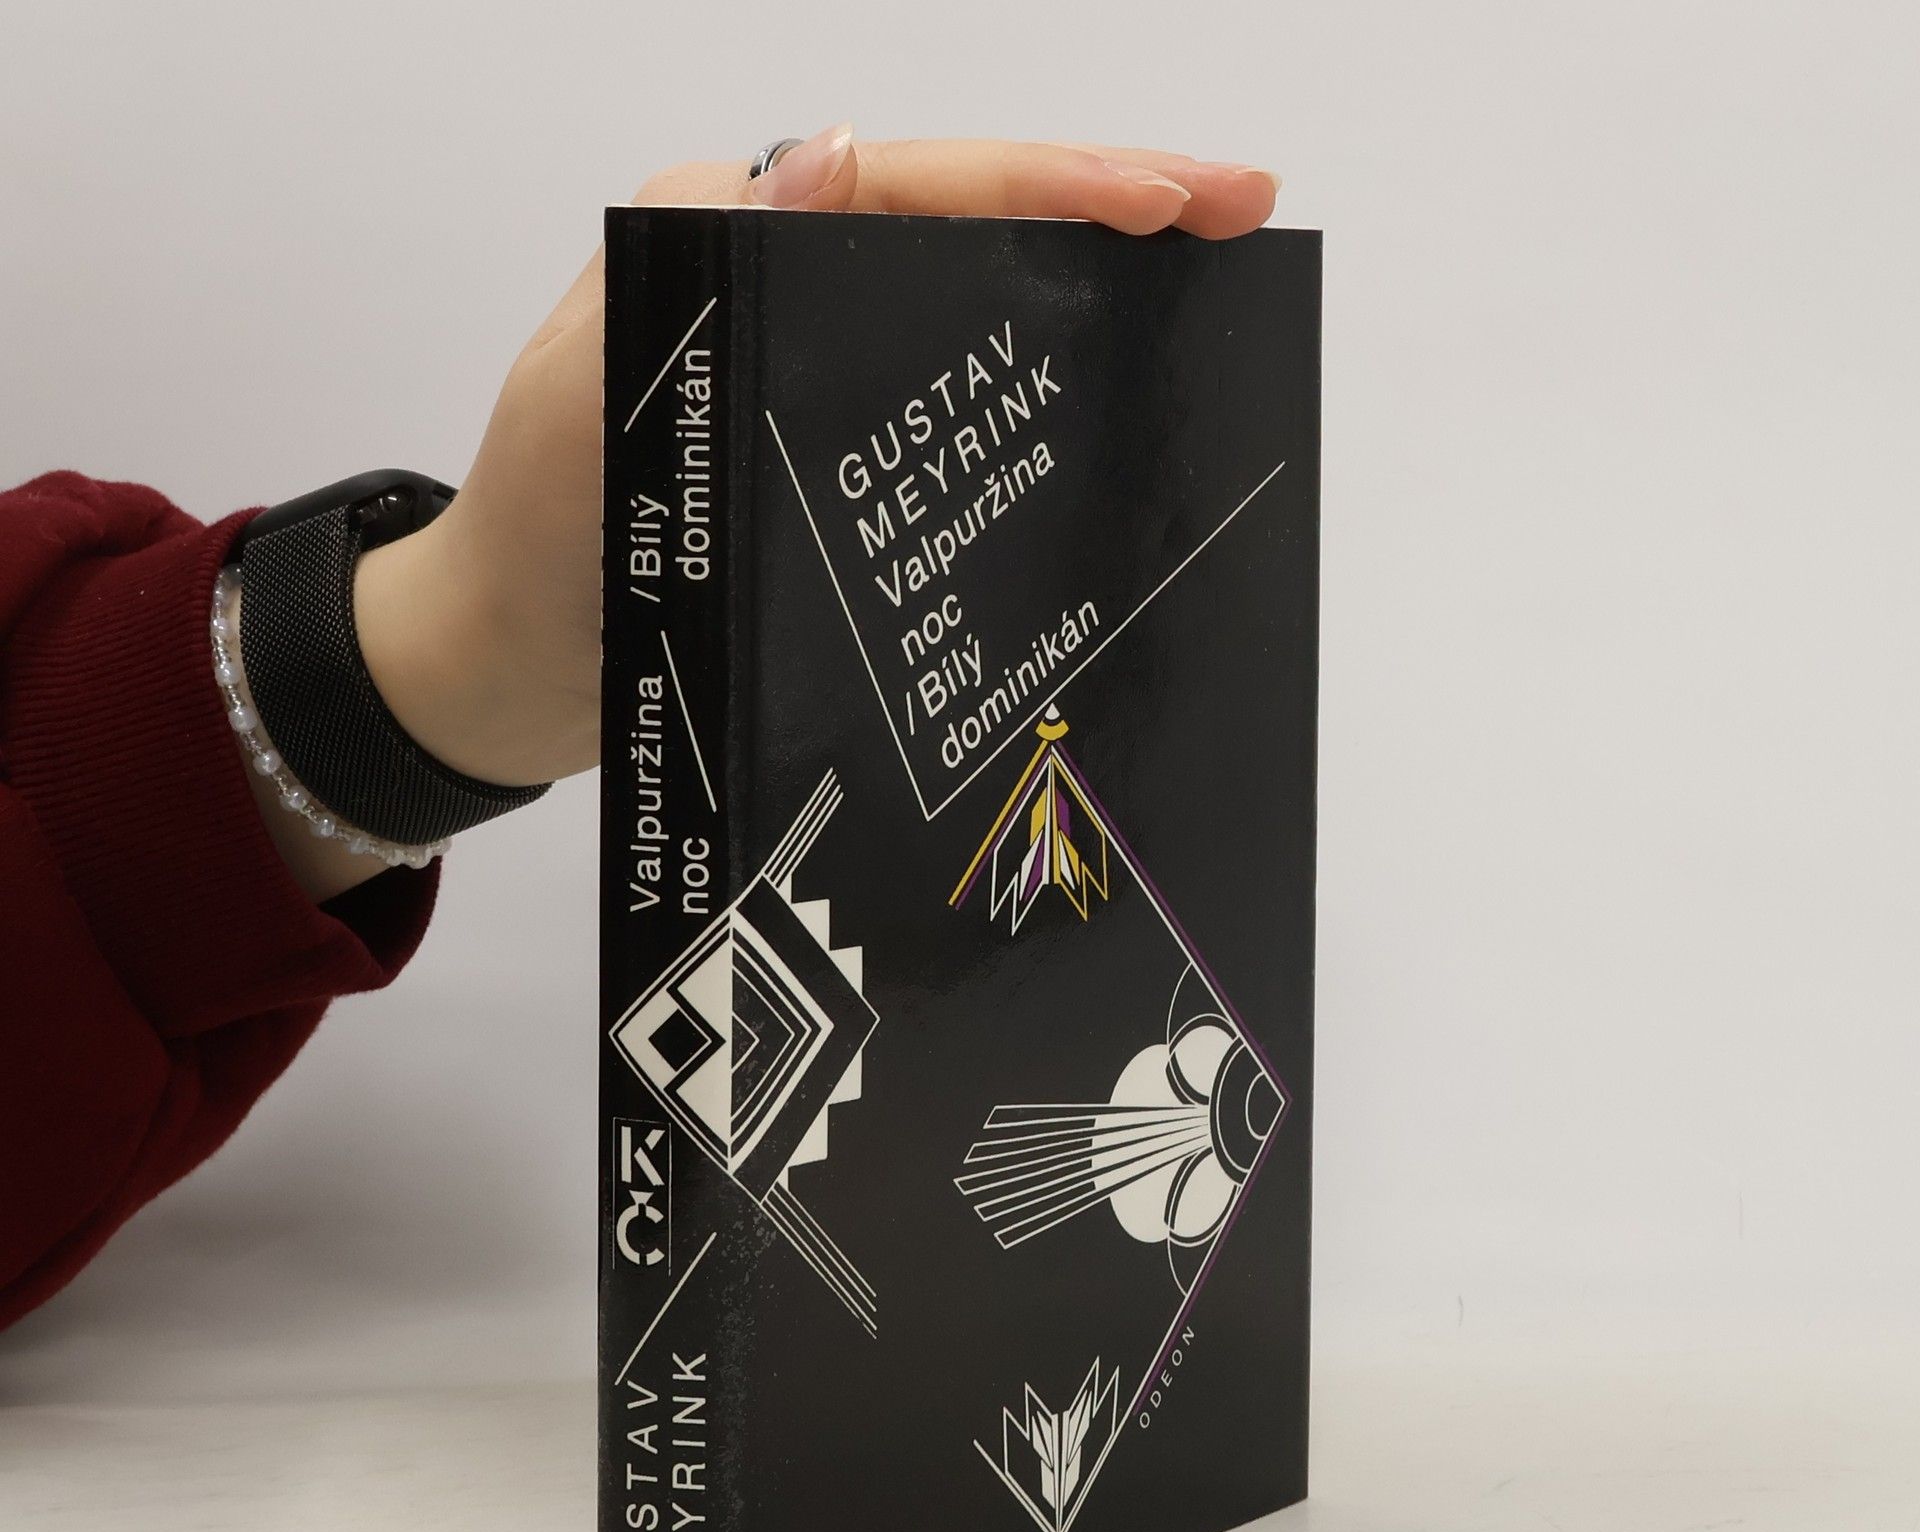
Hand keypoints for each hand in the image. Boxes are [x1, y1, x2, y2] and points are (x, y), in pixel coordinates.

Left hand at [296, 131, 1276, 898]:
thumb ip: (697, 279)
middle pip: (965, 220)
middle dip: (1107, 207)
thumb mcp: (589, 399)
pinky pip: (940, 388)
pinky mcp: (819, 443)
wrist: (504, 672)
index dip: (1058, 180)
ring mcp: (803, 363)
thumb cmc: (531, 547)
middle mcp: (774, 282)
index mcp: (720, 237)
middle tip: (1239, 215)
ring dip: (1085, 286)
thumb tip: (833, 150)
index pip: (915, 182)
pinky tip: (1102, 400)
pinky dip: (1026, 382)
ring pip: (966, 297)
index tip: (1182, 193)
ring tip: (1203, 287)